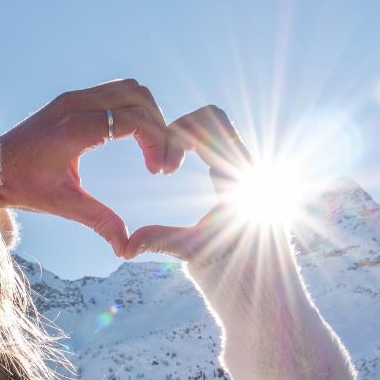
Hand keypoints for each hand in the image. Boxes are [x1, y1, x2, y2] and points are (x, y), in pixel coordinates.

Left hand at [0, 79, 184, 256]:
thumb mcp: (65, 205)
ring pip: (131, 89)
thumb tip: (127, 250)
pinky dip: (134, 111)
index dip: (158, 143)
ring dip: (150, 116)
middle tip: (163, 164)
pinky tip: (134, 141)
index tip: (159, 172)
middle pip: (141, 97)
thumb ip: (101, 222)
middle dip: (161, 128)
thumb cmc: (24, 186)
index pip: (136, 119)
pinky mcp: (72, 99)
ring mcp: (74, 97)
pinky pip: (116, 92)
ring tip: (152, 151)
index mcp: (77, 127)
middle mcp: (76, 103)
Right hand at [123, 106, 252, 263]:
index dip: (178, 138)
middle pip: (212, 116)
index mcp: (238, 178)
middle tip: (164, 160)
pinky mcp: (236, 161)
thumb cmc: (225, 257)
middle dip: (180, 128)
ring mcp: (242, 159)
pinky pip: (215, 133)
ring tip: (168, 161)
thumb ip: (161, 242)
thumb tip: (126, 250)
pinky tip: (176, 165)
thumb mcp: (192, 250)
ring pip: (214, 121)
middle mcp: (244, 163)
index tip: (164, 170)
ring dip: (186, 132)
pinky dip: (191, 140)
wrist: (253, 262)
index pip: (209, 130)